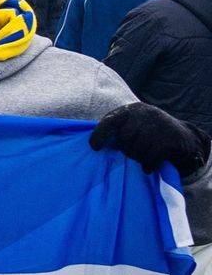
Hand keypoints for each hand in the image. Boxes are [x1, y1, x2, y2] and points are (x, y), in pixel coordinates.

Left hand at [91, 101, 211, 175]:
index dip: (100, 134)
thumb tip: (92, 144)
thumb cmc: (148, 134)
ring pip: (137, 150)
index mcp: (132, 110)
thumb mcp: (132, 126)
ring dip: (139, 157)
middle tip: (136, 149)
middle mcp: (146, 113)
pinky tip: (151, 164)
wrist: (183, 137)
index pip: (110, 121)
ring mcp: (160, 125)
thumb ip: (115, 130)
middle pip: (124, 139)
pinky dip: (148, 165)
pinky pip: (150, 159)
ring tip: (146, 153)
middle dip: (127, 149)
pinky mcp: (170, 139)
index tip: (94, 148)